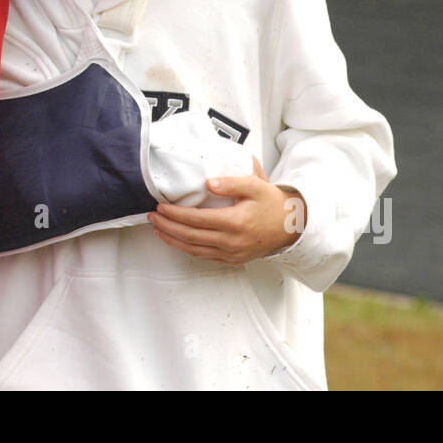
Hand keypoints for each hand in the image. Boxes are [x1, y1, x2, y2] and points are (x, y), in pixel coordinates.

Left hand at [147, 157, 303, 264]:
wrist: (291, 225)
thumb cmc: (272, 204)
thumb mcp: (254, 185)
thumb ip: (231, 182)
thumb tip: (208, 183)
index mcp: (235, 223)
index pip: (196, 220)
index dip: (175, 214)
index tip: (161, 207)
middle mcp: (231, 242)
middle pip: (190, 236)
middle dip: (167, 226)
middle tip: (152, 217)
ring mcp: (232, 254)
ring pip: (194, 250)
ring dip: (173, 240)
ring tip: (158, 230)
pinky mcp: (233, 260)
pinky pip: (205, 256)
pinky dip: (188, 249)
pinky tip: (178, 241)